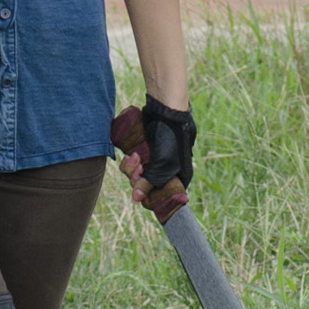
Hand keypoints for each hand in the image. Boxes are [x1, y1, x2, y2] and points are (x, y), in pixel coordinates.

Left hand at [116, 97, 193, 215]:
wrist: (166, 109)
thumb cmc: (171, 137)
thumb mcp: (163, 163)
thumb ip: (150, 182)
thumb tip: (136, 199)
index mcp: (179, 176)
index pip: (163, 196)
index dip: (150, 196)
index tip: (141, 190)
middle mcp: (169, 170)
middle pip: (147, 186)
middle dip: (138, 178)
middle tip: (138, 166)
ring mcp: (156, 161)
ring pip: (138, 175)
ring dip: (132, 168)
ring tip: (133, 156)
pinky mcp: (146, 152)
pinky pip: (134, 164)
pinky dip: (129, 162)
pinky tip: (129, 154)